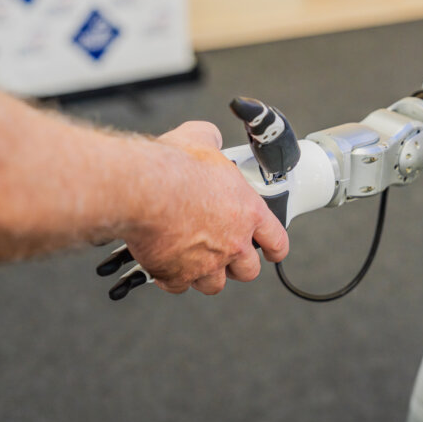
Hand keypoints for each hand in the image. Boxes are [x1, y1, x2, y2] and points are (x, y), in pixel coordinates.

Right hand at [121, 121, 288, 294]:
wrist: (146, 191)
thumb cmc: (175, 167)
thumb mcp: (200, 139)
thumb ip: (211, 139)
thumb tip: (209, 136)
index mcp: (247, 212)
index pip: (276, 239)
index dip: (276, 248)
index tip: (273, 252)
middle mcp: (232, 243)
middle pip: (247, 271)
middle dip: (238, 266)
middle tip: (226, 255)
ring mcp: (206, 263)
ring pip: (214, 284)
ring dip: (206, 275)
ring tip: (194, 261)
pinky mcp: (177, 274)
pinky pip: (178, 285)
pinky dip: (172, 277)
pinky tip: (165, 264)